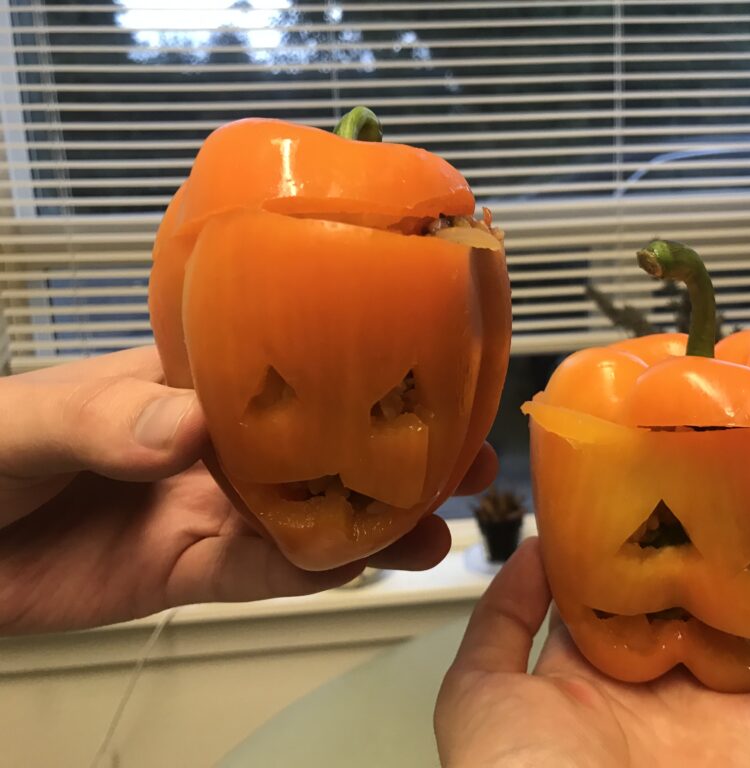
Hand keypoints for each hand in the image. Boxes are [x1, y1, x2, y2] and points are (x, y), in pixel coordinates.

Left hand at [0, 347, 496, 634]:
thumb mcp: (31, 419)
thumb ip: (105, 418)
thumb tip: (185, 428)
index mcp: (190, 381)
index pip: (292, 364)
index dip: (361, 366)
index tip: (422, 369)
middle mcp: (216, 443)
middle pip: (325, 444)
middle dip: (395, 451)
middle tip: (459, 461)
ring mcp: (210, 507)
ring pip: (312, 514)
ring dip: (375, 521)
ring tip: (431, 529)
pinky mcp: (193, 570)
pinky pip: (265, 575)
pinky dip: (313, 574)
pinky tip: (358, 568)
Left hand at [435, 522, 749, 767]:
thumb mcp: (480, 690)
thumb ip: (501, 620)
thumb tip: (536, 546)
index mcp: (592, 667)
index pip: (622, 580)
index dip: (641, 526)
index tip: (658, 462)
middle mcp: (662, 677)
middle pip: (706, 590)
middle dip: (728, 532)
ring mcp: (721, 700)